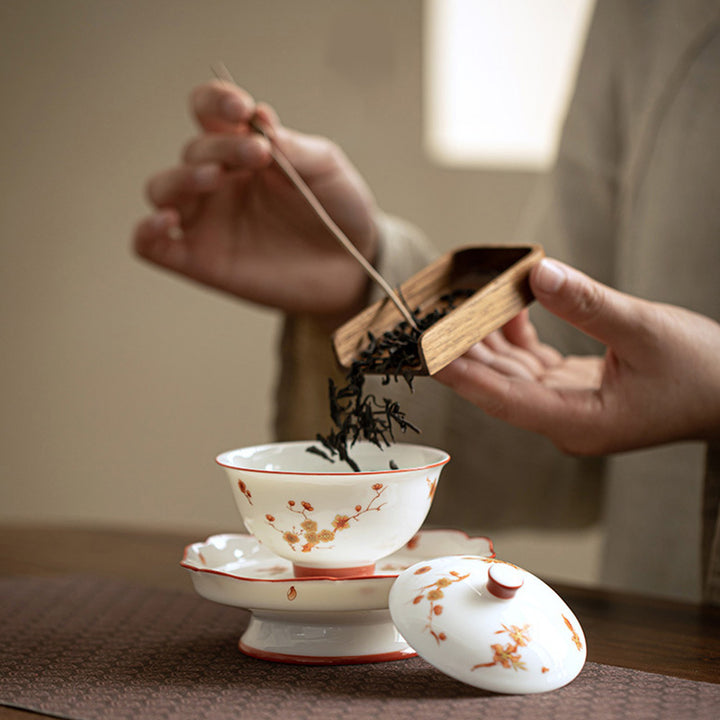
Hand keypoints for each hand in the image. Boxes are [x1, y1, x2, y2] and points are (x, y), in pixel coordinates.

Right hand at [132, 81, 378, 324]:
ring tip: (215, 178)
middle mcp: (219, 182)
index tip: (241, 107)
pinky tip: (167, 221)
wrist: (353, 266)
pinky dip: (147, 231)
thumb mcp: (326, 169)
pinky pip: (151, 246)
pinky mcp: (202, 262)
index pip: (208, 111)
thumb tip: (260, 117)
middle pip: (192, 152)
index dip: (215, 100)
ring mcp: (208, 222)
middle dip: (221, 146)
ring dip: (182, 177)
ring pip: (162, 189)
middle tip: (259, 154)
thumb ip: (294, 147)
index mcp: (244, 150)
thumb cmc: (338, 210)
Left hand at [434, 258, 719, 454]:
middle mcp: (564, 420)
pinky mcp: (575, 388)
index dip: (460, 373)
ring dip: (487, 338)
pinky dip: (516, 335)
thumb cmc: (703, 372)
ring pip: (512, 370)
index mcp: (576, 422)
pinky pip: (532, 362)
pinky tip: (503, 307)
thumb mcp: (646, 331)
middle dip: (463, 348)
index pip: (501, 397)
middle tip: (430, 316)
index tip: (423, 351)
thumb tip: (538, 274)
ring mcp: (568, 405)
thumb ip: (588, 304)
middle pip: (499, 382)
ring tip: (459, 304)